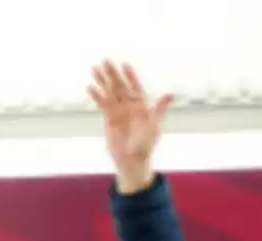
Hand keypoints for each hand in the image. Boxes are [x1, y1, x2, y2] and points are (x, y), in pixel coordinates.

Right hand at [88, 61, 173, 193]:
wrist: (132, 158)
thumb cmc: (146, 143)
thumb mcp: (154, 124)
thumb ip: (160, 108)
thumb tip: (171, 94)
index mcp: (142, 106)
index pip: (135, 87)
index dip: (131, 76)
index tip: (125, 65)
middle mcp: (130, 105)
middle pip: (120, 86)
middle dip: (114, 74)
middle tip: (106, 61)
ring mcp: (119, 110)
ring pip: (110, 92)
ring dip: (103, 81)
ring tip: (95, 69)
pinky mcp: (109, 117)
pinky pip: (103, 103)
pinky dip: (97, 95)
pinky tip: (91, 87)